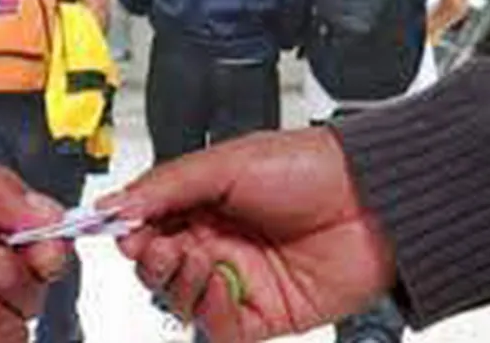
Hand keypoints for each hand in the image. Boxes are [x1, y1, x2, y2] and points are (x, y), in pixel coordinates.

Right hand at [100, 129, 395, 342]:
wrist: (374, 198)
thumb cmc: (310, 166)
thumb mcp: (226, 162)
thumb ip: (167, 185)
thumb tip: (115, 205)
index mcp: (204, 203)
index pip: (150, 226)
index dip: (131, 231)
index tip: (121, 229)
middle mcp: (218, 242)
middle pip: (158, 268)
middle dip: (149, 259)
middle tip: (156, 245)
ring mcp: (239, 280)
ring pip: (182, 300)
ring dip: (176, 283)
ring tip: (192, 258)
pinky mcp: (264, 314)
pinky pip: (219, 327)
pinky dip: (208, 311)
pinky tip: (217, 283)